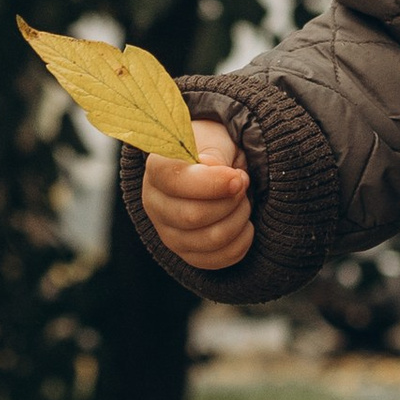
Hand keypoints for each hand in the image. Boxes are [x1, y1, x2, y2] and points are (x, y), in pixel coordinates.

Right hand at [140, 116, 253, 272]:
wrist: (214, 168)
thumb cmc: (213, 150)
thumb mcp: (214, 140)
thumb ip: (213, 154)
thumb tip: (216, 173)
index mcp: (157, 170)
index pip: (175, 182)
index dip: (212, 183)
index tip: (237, 177)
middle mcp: (155, 204)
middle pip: (193, 216)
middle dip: (230, 201)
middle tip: (243, 183)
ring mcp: (169, 233)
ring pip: (210, 239)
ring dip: (238, 219)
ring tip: (243, 200)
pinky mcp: (187, 254)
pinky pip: (219, 259)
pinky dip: (241, 241)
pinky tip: (244, 223)